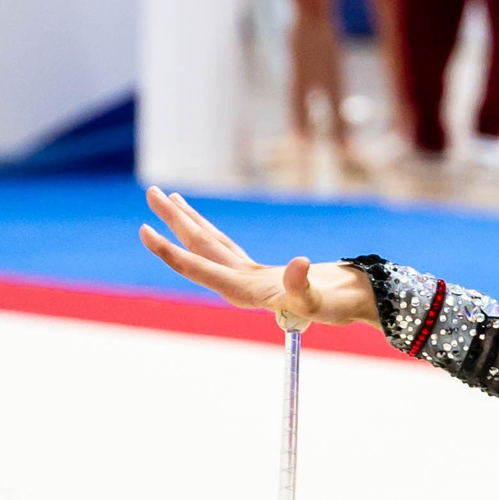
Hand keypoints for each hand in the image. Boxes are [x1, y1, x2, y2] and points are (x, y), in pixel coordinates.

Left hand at [138, 186, 378, 331]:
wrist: (352, 307)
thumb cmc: (337, 306)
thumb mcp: (321, 299)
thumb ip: (304, 286)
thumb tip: (298, 264)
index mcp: (245, 290)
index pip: (198, 267)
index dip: (169, 250)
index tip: (146, 229)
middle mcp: (238, 283)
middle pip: (198, 248)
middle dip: (172, 222)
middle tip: (151, 192)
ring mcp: (246, 276)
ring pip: (209, 243)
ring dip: (186, 222)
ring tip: (167, 198)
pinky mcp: (257, 271)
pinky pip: (225, 245)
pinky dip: (208, 230)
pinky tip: (200, 223)